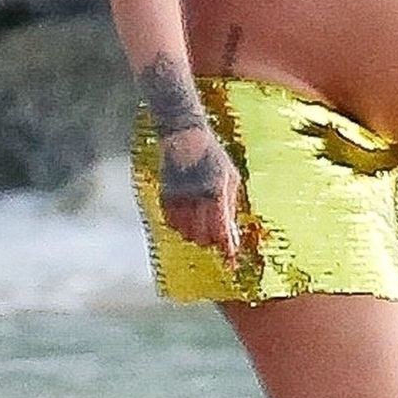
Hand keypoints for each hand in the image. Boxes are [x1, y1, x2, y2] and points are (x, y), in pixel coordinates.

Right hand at [158, 125, 243, 267]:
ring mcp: (179, 197)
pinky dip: (181, 227)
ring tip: (203, 225)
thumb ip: (231, 207)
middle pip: (202, 237)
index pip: (221, 229)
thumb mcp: (231, 178)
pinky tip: (189, 219)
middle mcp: (196, 196)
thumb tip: (232, 235)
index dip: (226, 248)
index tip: (230, 260)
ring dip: (196, 235)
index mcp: (216, 190)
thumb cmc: (214, 157)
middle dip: (212, 242)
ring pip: (186, 234)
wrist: (184, 137)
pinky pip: (172, 224)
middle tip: (217, 237)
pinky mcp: (165, 196)